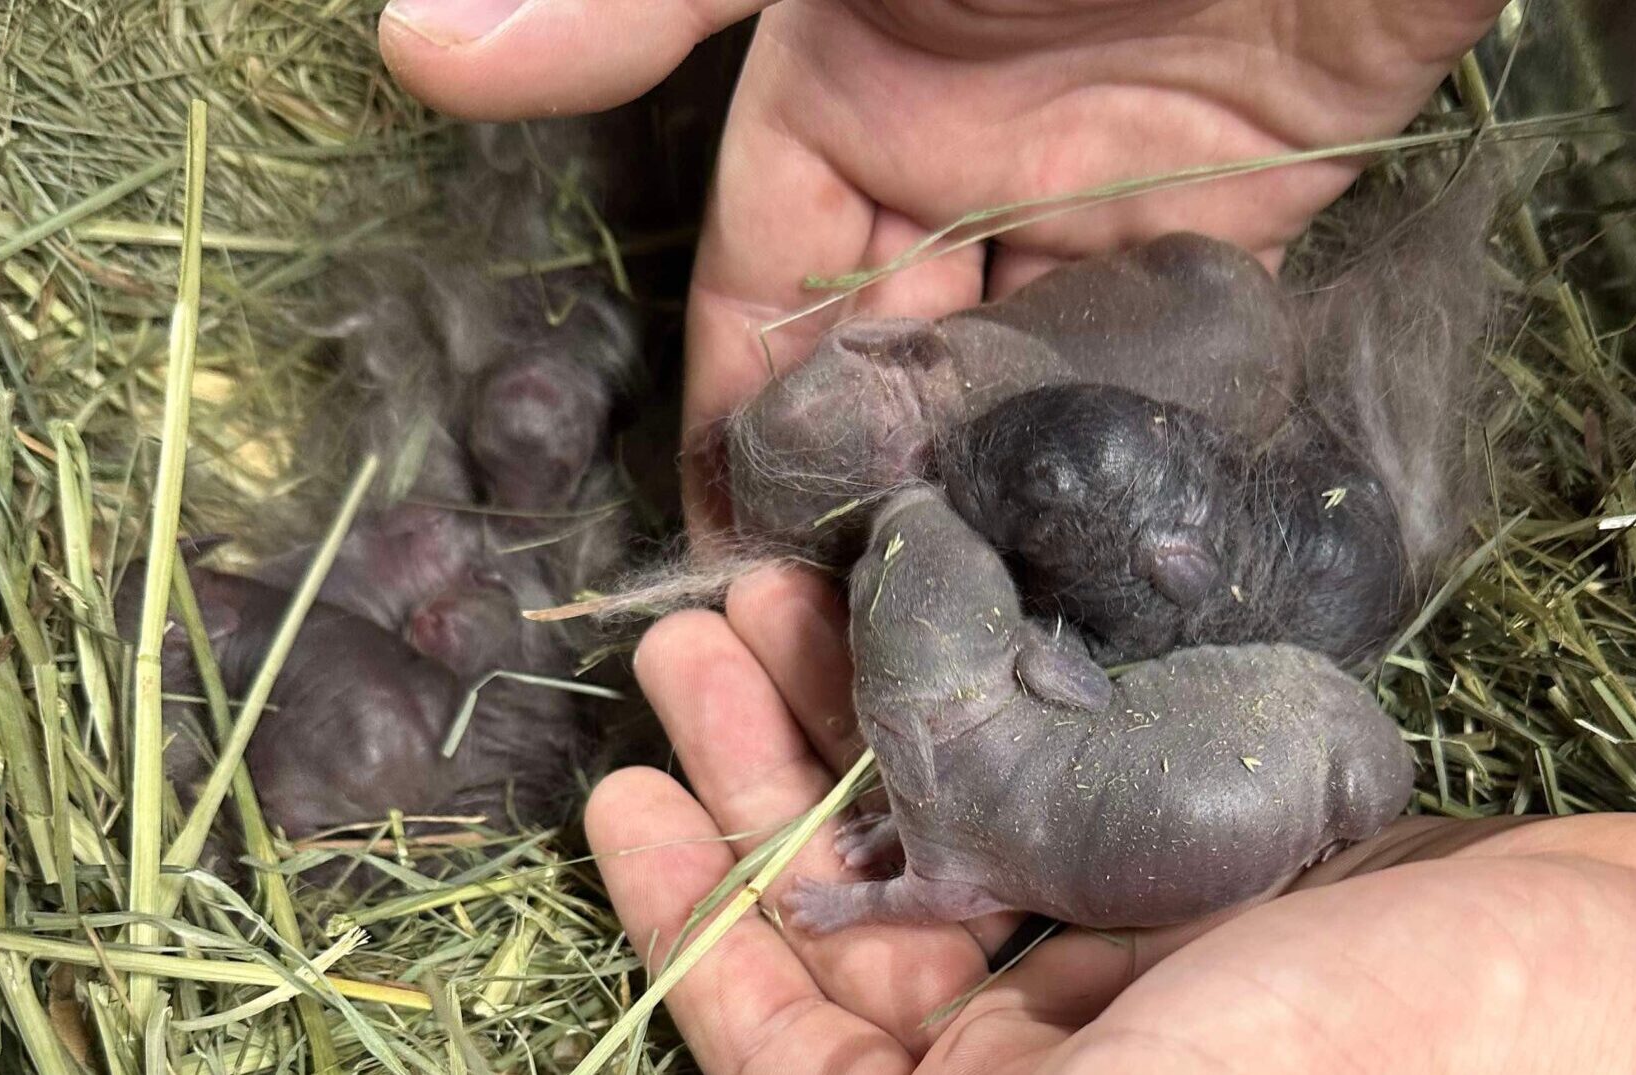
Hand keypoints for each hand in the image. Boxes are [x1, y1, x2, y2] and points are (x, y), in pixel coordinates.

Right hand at [380, 0, 1510, 530]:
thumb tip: (414, 46)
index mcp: (843, 100)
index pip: (761, 297)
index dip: (737, 429)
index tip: (728, 571)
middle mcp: (956, 168)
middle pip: (888, 367)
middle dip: (869, 498)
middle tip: (859, 651)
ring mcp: (1090, 206)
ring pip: (1012, 387)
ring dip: (990, 497)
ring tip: (971, 637)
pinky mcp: (1222, 234)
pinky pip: (1146, 365)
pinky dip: (1120, 449)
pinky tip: (1097, 561)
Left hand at [584, 565, 1635, 1073]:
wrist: (1628, 996)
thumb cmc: (1381, 1060)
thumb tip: (766, 1074)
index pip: (786, 1047)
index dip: (687, 926)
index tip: (621, 797)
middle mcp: (1041, 1047)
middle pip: (851, 912)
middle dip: (763, 776)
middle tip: (697, 636)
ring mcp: (1118, 943)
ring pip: (942, 819)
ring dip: (862, 708)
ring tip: (787, 585)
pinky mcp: (1192, 849)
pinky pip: (1052, 765)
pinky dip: (989, 690)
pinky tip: (936, 601)